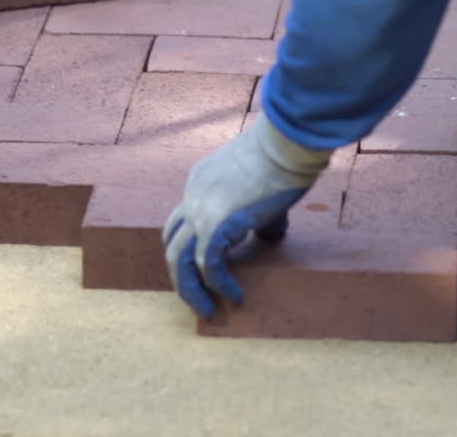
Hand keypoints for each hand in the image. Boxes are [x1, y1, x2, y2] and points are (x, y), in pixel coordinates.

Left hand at [163, 112, 331, 317]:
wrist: (284, 146)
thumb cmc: (281, 158)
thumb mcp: (262, 187)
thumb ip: (259, 213)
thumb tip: (269, 235)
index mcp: (199, 182)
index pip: (184, 220)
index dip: (193, 246)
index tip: (210, 267)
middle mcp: (192, 197)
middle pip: (172, 242)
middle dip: (182, 273)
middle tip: (198, 296)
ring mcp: (200, 211)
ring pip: (178, 258)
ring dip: (190, 288)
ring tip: (207, 309)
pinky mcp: (215, 225)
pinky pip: (208, 264)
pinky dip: (219, 285)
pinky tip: (234, 296)